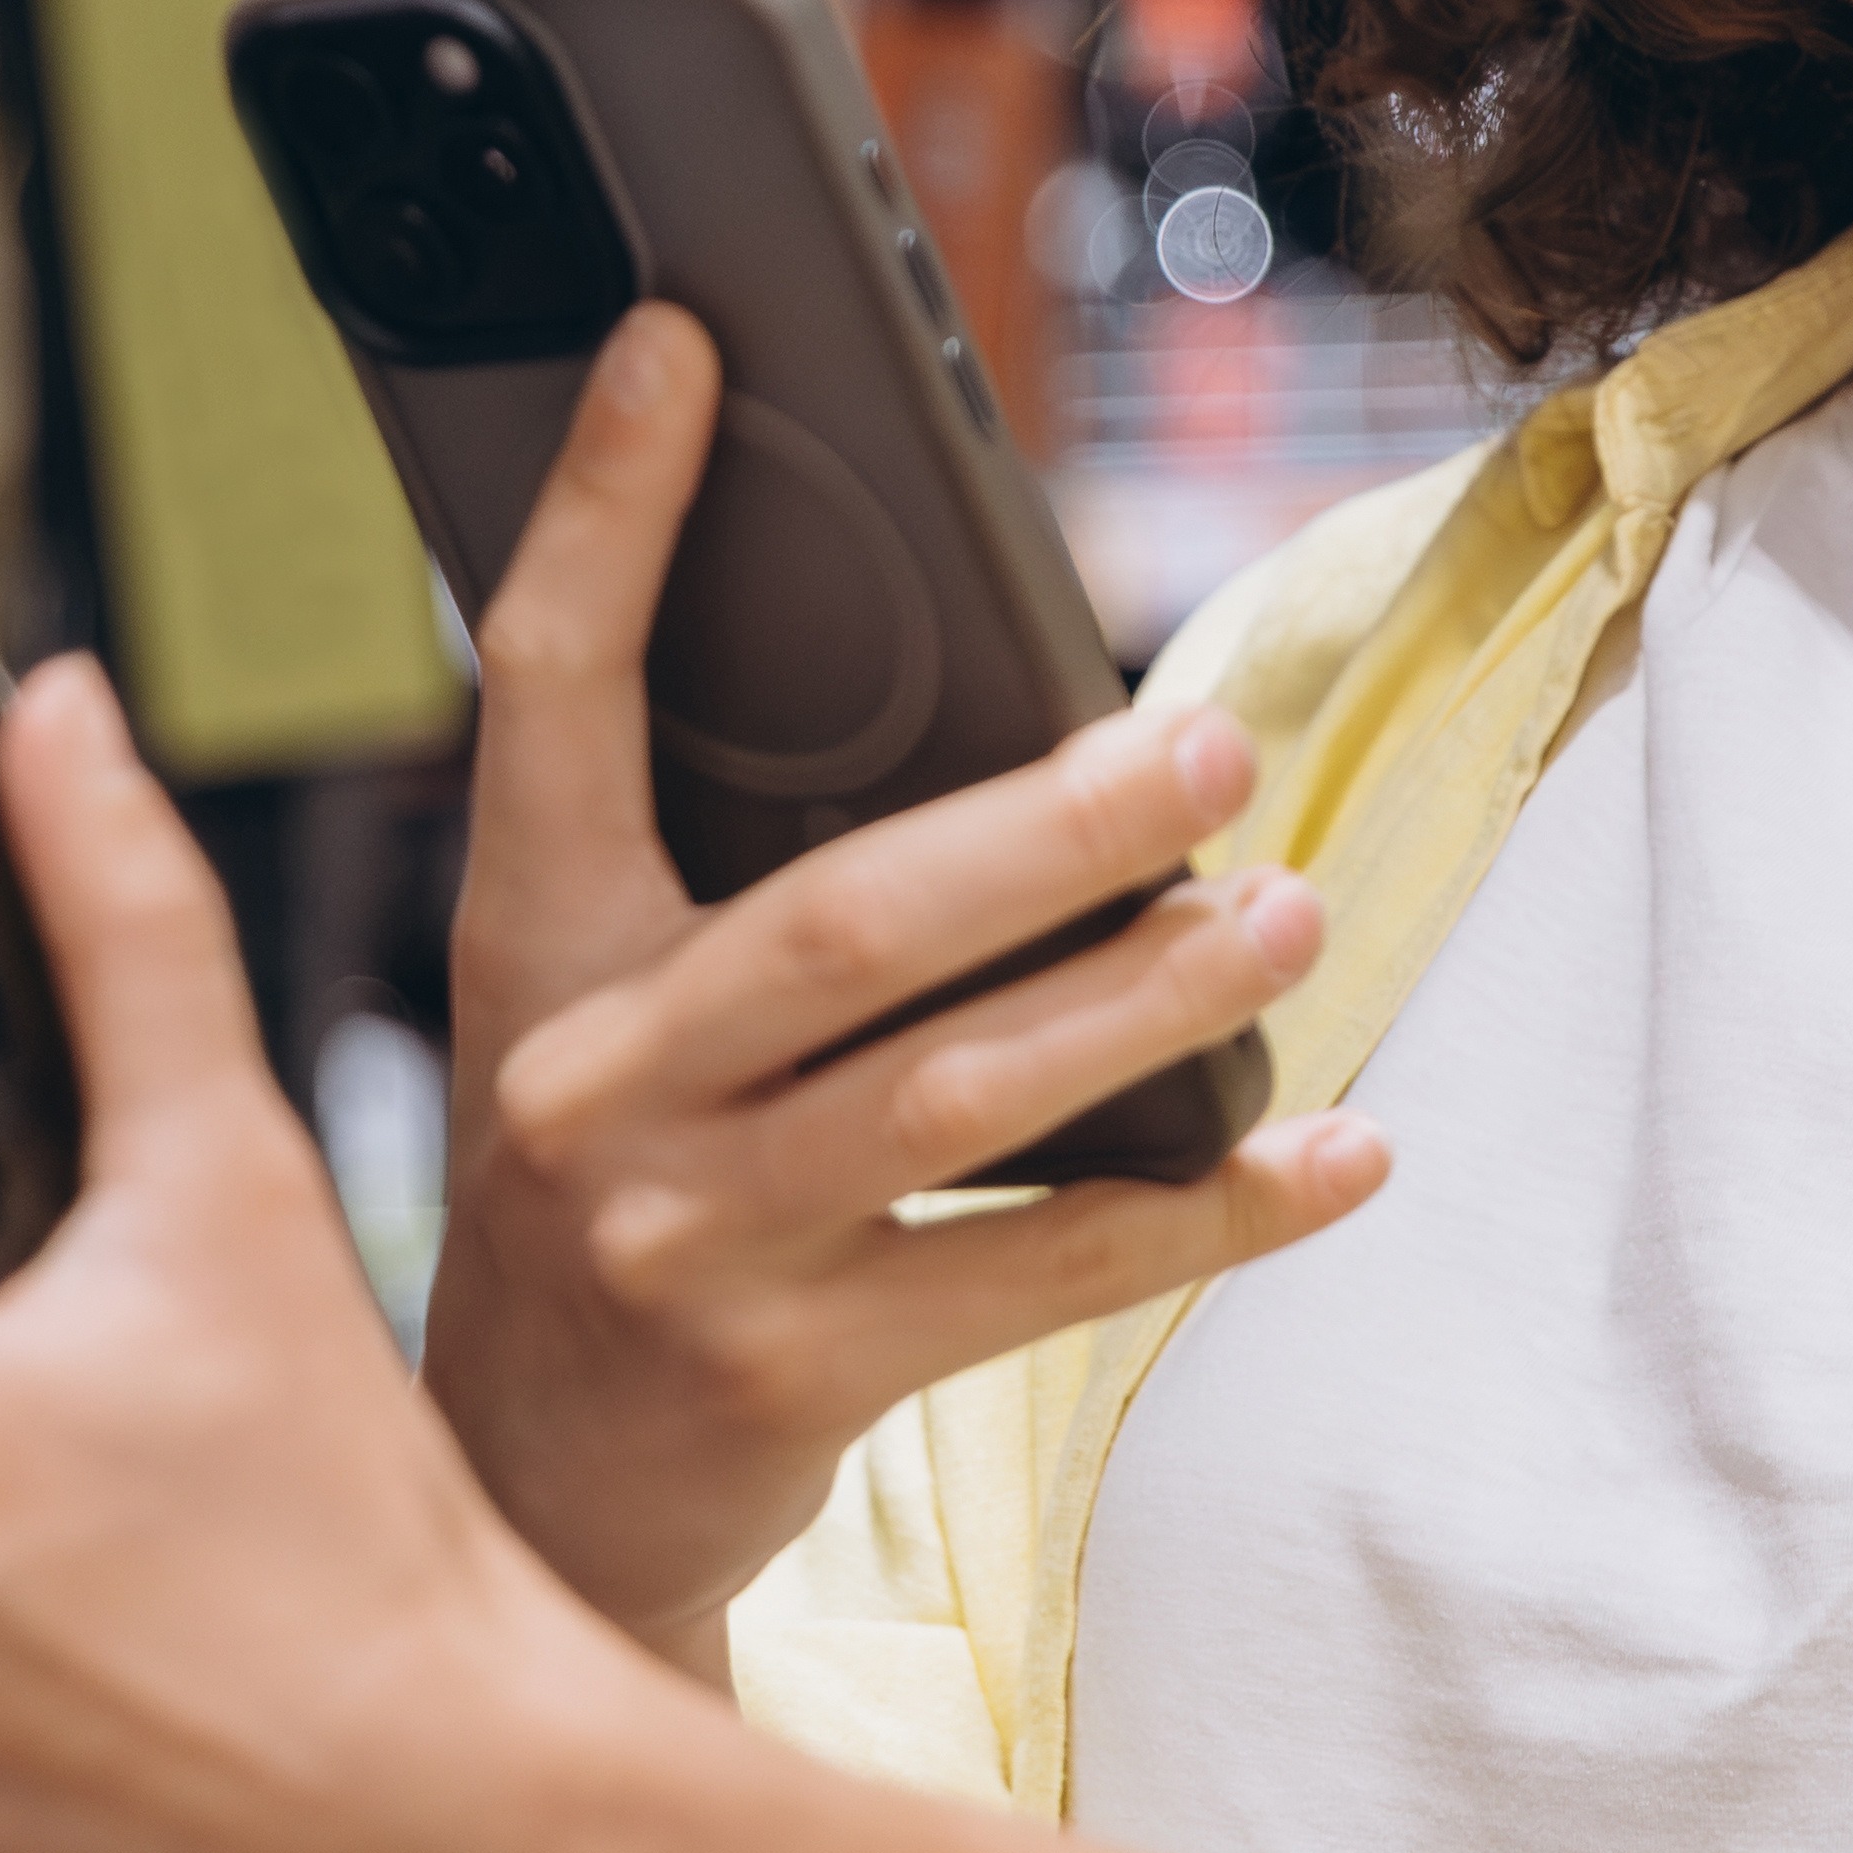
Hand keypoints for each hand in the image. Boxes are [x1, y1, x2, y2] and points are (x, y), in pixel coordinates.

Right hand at [428, 308, 1385, 1657]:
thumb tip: (978, 729)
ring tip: (1292, 918)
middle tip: (1210, 749)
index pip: (545, 691)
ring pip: (961, 1094)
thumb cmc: (605, 1202)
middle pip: (843, 918)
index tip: (686, 346)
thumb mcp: (588, 1026)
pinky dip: (1207, 1212)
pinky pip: (1042, 1275)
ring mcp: (686, 1242)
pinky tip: (1330, 1157)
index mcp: (522, 953)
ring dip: (1155, 1001)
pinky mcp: (790, 1378)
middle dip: (1048, 826)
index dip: (604, 513)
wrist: (526, 1506)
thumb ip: (712, 889)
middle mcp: (584, 1087)